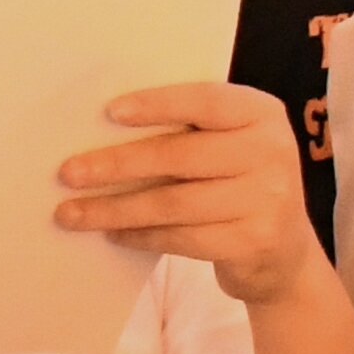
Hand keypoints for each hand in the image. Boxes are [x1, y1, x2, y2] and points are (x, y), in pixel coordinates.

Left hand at [55, 83, 324, 304]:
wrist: (285, 252)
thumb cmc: (237, 184)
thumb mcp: (229, 145)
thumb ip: (188, 131)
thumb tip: (100, 130)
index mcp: (261, 113)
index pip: (205, 101)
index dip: (157, 105)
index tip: (109, 112)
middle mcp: (271, 151)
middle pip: (180, 155)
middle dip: (117, 165)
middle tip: (68, 173)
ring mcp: (268, 199)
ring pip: (174, 202)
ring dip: (115, 209)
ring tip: (71, 213)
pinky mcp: (254, 242)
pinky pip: (183, 237)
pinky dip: (140, 235)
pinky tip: (112, 233)